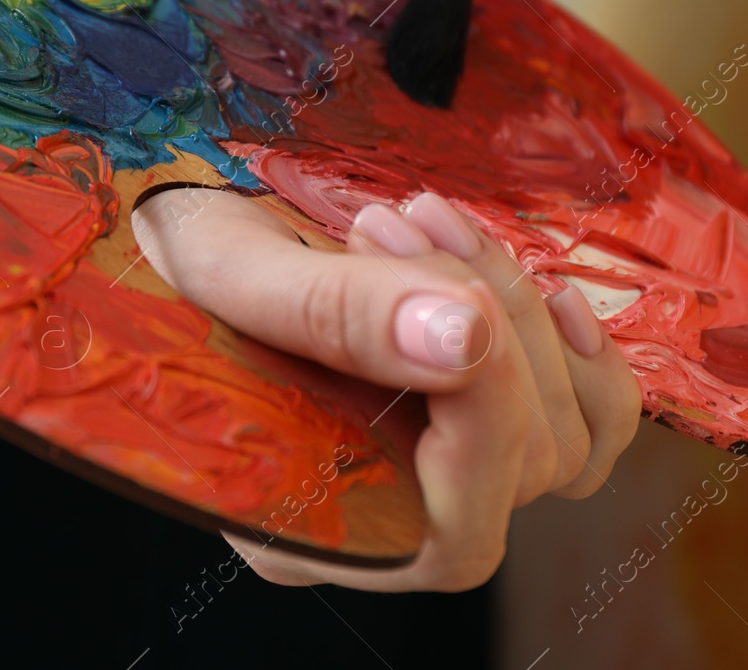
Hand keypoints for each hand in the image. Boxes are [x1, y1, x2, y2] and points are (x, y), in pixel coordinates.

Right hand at [133, 188, 638, 590]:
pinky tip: (537, 282)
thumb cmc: (162, 262)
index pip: (454, 527)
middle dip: (488, 324)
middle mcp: (379, 523)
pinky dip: (579, 353)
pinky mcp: (471, 424)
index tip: (426, 273)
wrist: (162, 234)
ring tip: (424, 218)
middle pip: (522, 474)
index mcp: (305, 529)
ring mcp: (432, 479)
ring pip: (567, 444)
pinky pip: (585, 425)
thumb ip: (331, 310)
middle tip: (390, 219)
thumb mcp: (224, 271)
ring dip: (520, 312)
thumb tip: (462, 338)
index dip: (481, 405)